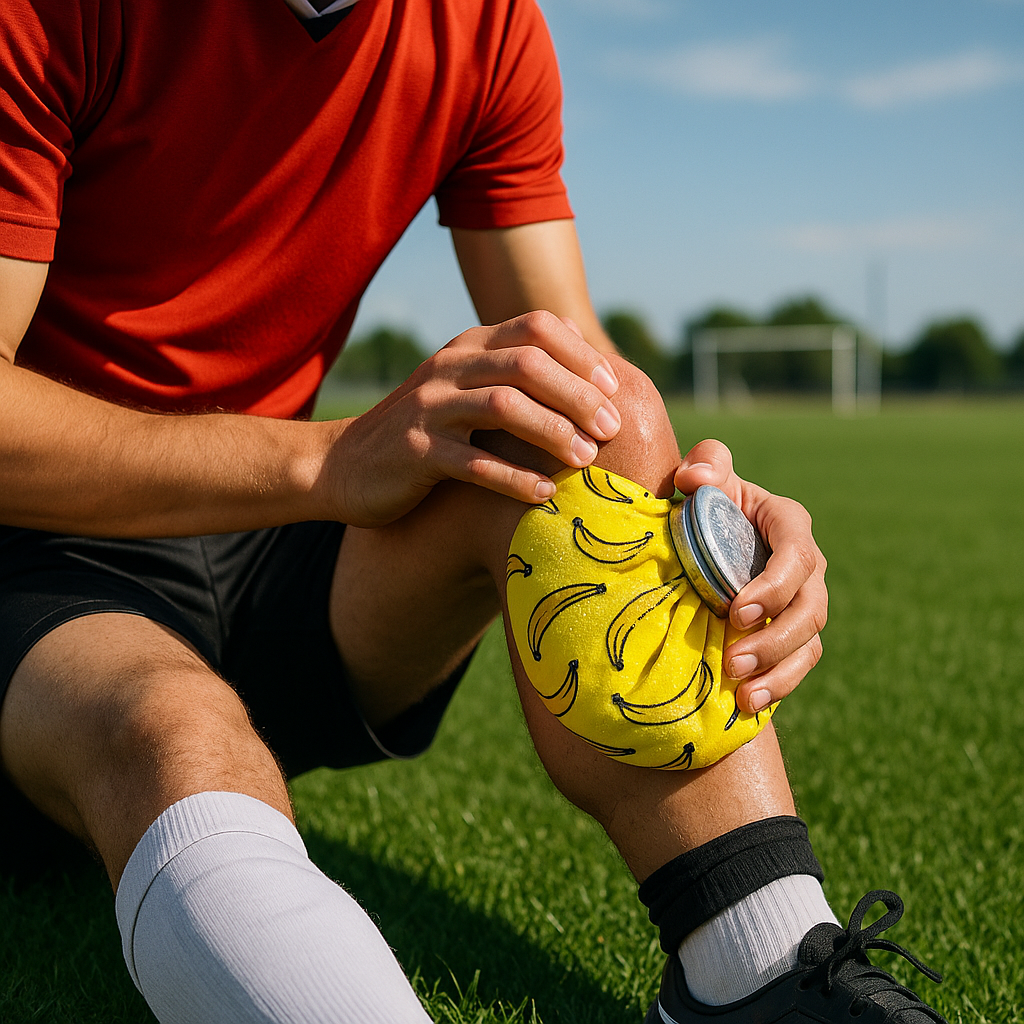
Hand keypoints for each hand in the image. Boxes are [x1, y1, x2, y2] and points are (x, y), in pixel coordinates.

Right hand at [326, 311, 621, 527]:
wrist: (346, 465)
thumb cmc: (426, 432)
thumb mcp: (466, 387)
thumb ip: (513, 365)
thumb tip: (579, 339)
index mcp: (469, 346)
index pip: (536, 327)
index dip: (581, 355)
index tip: (615, 391)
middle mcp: (450, 366)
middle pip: (527, 364)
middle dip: (577, 395)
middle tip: (611, 429)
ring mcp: (430, 408)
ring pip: (502, 406)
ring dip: (552, 432)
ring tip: (587, 461)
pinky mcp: (416, 451)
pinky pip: (473, 463)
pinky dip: (513, 478)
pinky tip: (543, 494)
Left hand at [674, 439, 826, 713]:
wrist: (707, 537)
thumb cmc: (706, 502)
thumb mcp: (705, 477)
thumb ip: (705, 464)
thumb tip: (695, 478)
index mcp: (788, 523)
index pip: (795, 555)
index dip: (774, 586)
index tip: (736, 610)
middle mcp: (807, 566)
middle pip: (809, 608)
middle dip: (774, 638)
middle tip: (733, 660)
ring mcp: (804, 601)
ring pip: (809, 642)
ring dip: (778, 670)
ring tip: (743, 691)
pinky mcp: (794, 632)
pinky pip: (799, 662)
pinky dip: (778, 685)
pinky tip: (748, 704)